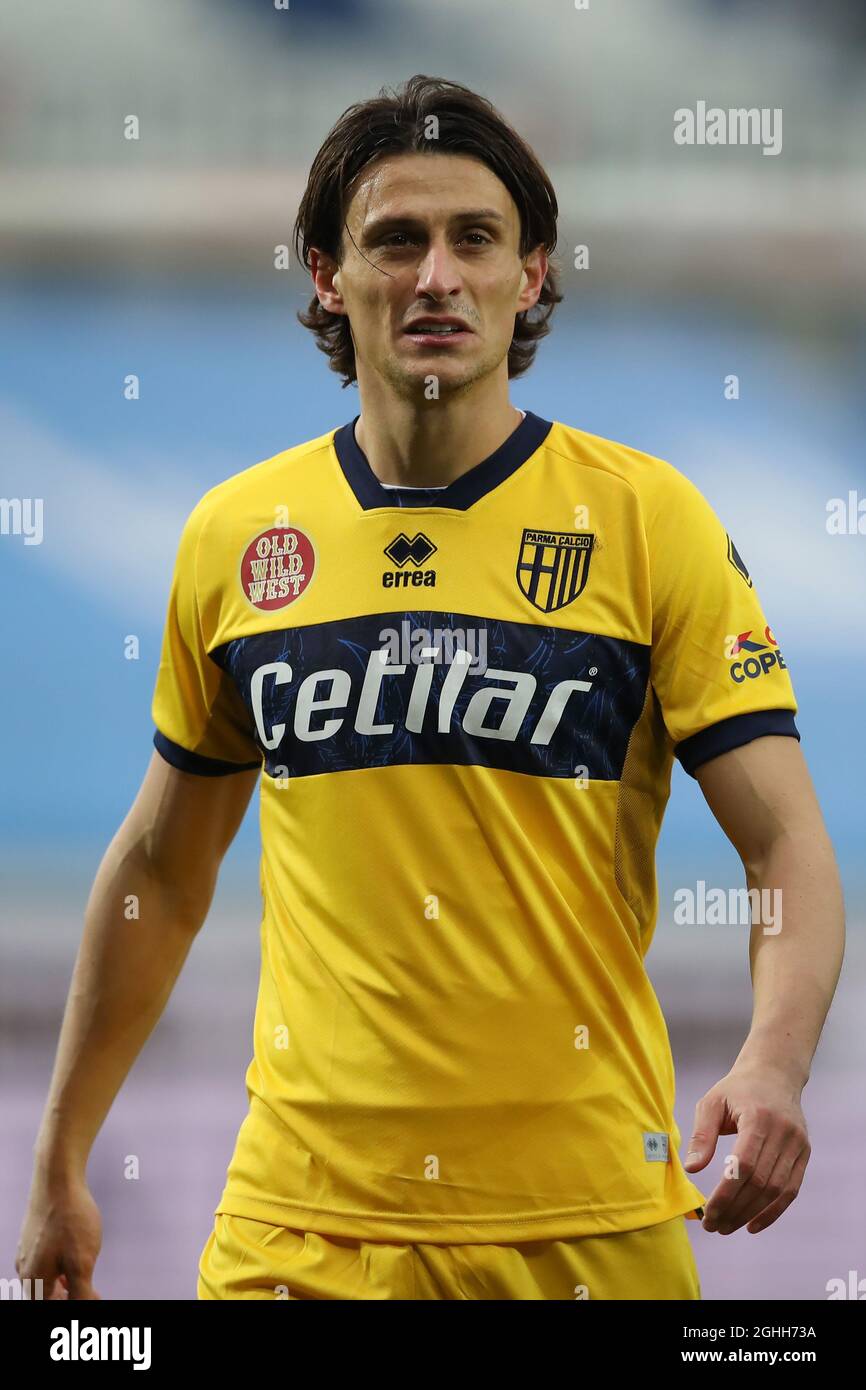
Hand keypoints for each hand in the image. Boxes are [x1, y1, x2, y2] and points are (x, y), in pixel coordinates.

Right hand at [16, 1173, 101, 1299]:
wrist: (57, 1178)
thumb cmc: (71, 1220)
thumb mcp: (82, 1263)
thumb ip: (81, 1294)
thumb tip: (85, 1307)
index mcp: (33, 1281)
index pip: (49, 1308)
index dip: (72, 1306)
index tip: (93, 1297)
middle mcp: (24, 1268)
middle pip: (43, 1295)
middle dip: (67, 1297)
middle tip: (92, 1292)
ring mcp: (26, 1249)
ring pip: (43, 1277)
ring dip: (64, 1283)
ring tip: (84, 1276)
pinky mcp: (31, 1234)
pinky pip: (43, 1259)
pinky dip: (59, 1265)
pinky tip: (73, 1254)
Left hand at [683, 1063, 810, 1234]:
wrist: (774, 1074)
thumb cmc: (737, 1089)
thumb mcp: (712, 1102)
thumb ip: (702, 1136)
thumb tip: (691, 1169)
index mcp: (758, 1117)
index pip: (744, 1164)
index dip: (727, 1193)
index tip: (709, 1212)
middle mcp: (783, 1132)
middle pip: (760, 1182)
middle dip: (735, 1209)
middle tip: (714, 1226)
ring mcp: (797, 1144)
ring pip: (776, 1190)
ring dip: (751, 1214)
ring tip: (728, 1227)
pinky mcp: (804, 1153)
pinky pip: (791, 1190)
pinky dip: (773, 1211)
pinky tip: (753, 1224)